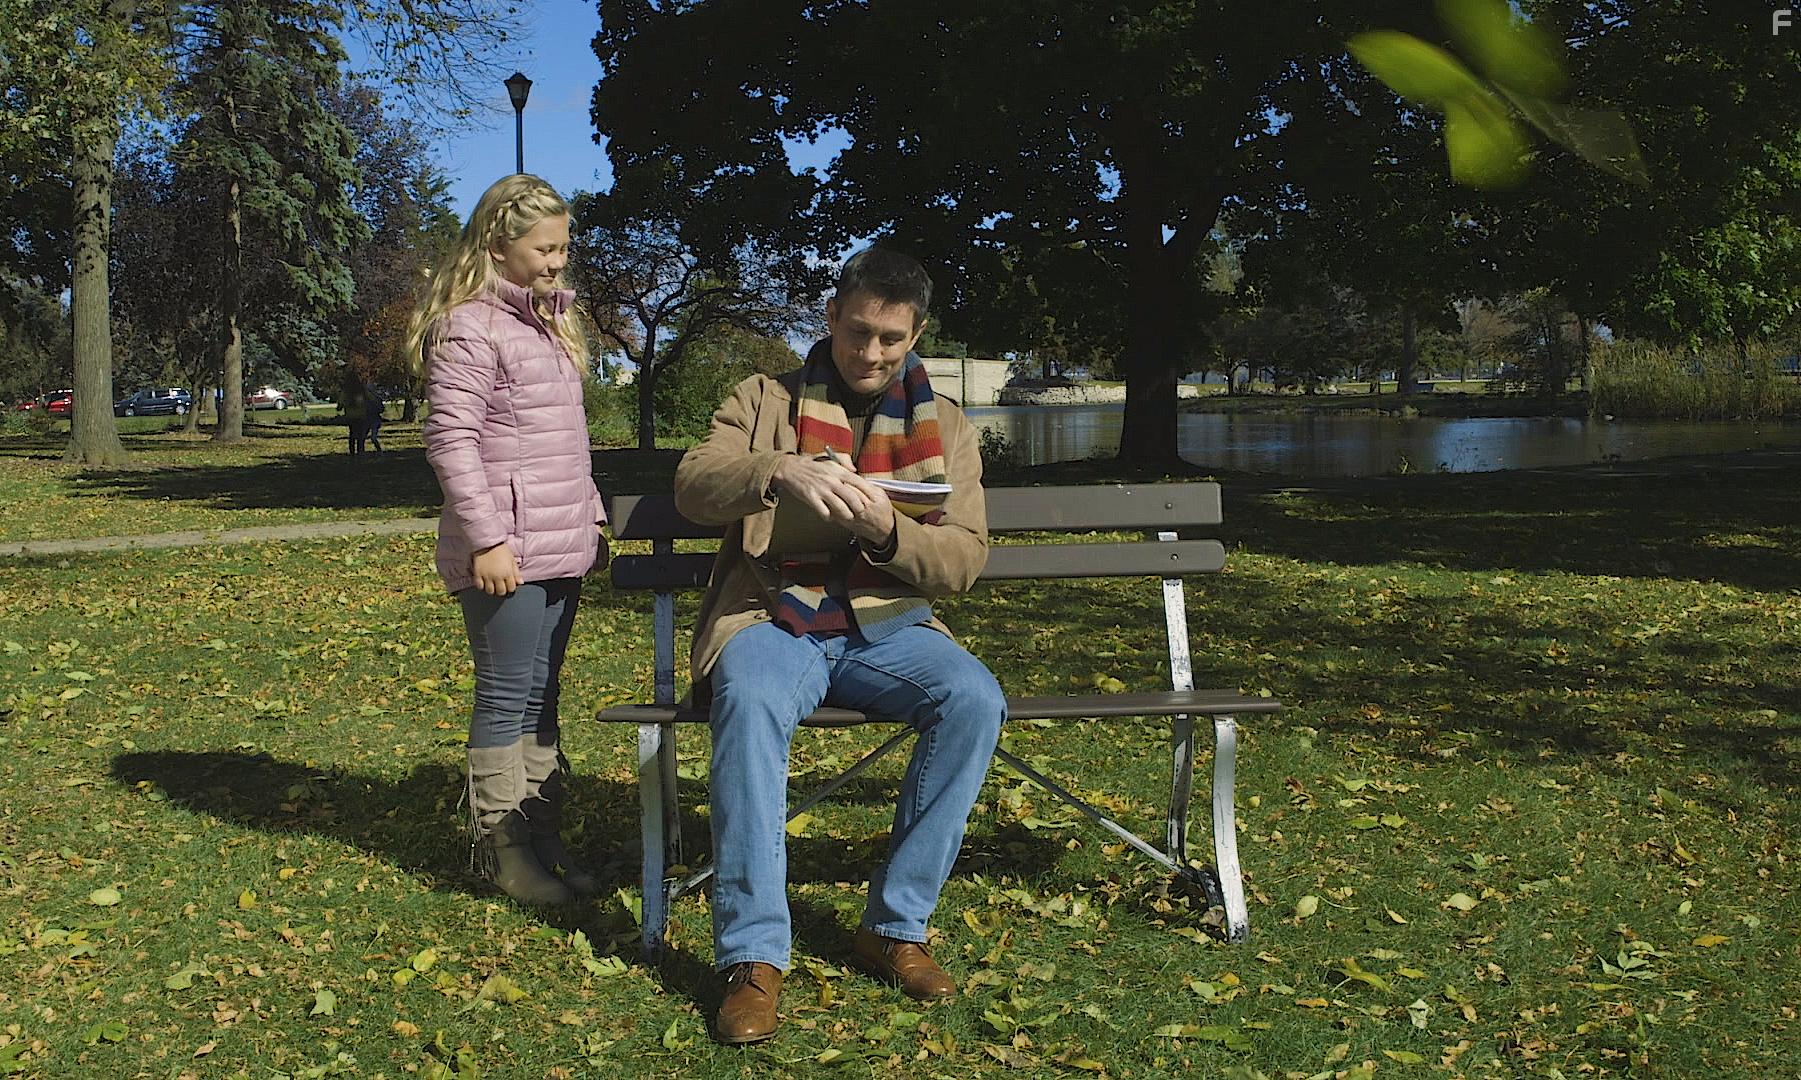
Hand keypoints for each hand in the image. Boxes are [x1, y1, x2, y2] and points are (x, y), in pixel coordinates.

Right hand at [471, 542, 521, 595]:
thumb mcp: (512, 560)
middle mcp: (497, 577)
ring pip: (490, 591)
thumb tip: (520, 583)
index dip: (510, 588)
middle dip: (502, 590)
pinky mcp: (478, 574)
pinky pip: (479, 586)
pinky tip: (483, 582)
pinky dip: (481, 586)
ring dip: (492, 589)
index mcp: (507, 573)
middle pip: (500, 592)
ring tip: (492, 584)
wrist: (487, 543)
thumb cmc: (501, 550)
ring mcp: (487, 576)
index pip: (511, 588)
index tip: (508, 585)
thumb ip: (516, 572)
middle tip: (500, 586)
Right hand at [773, 453, 895, 543]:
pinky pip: (824, 512)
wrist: (791, 468)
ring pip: (840, 507)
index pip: (859, 482)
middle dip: (859, 508)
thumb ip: (845, 461)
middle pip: (852, 497)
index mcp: (838, 471)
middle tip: (861, 513)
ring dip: (846, 515)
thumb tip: (855, 470)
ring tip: (848, 517)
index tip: (873, 500)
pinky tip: (830, 516)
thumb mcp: (830, 458)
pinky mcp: (811, 498)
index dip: (868, 493)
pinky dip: (829, 517)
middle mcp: (832, 481)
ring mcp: (821, 490)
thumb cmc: (812, 464)